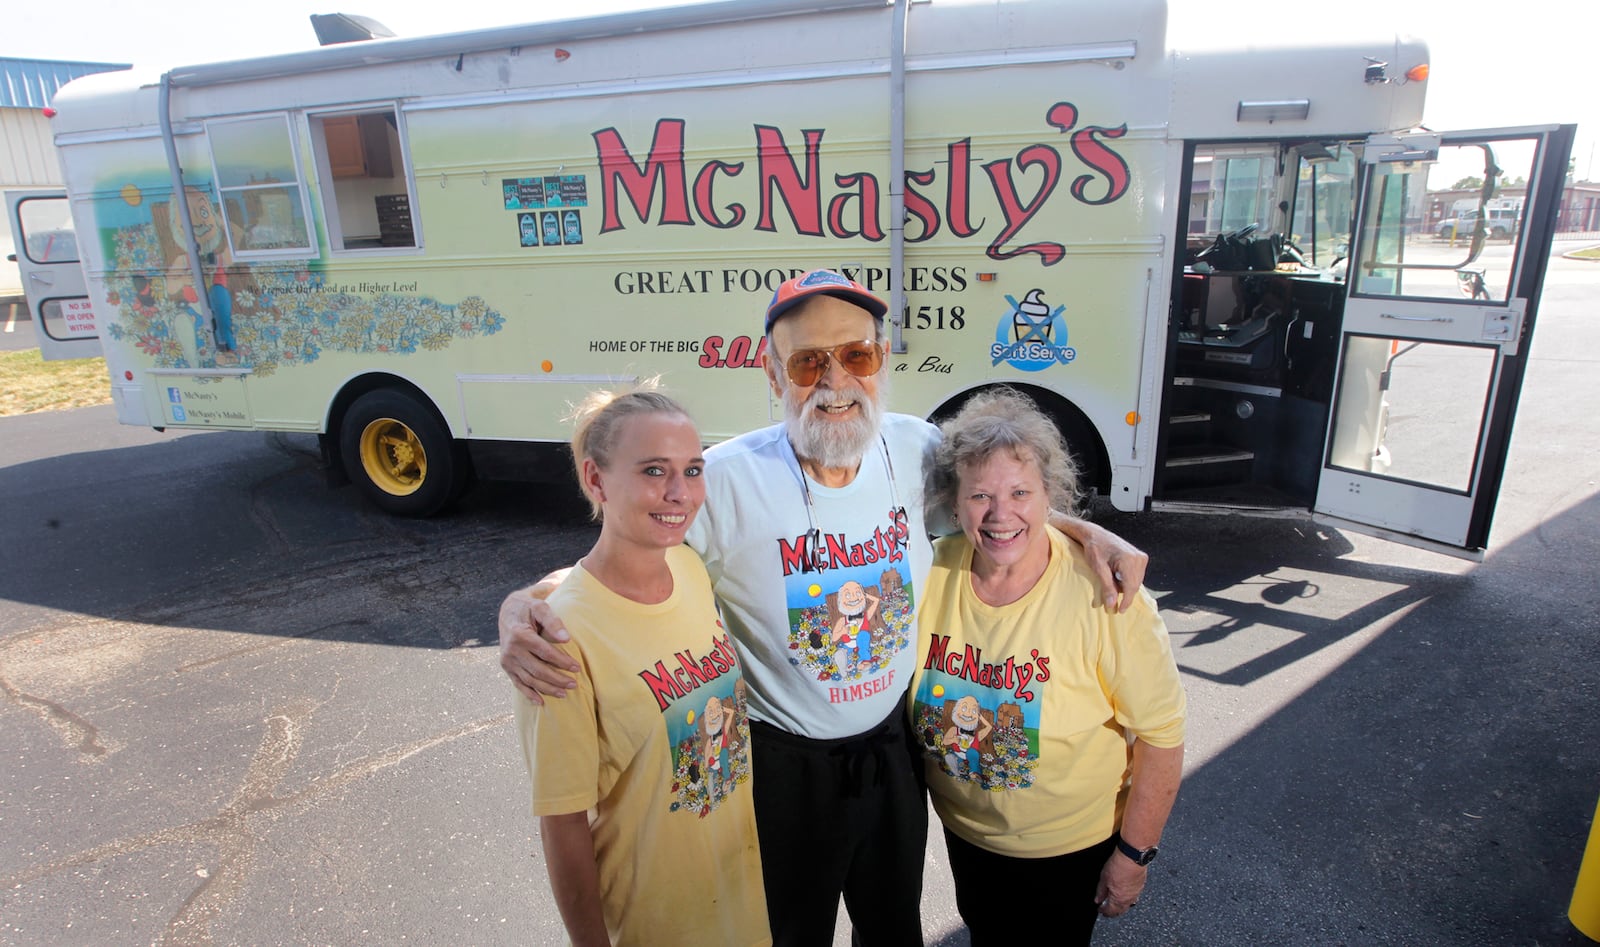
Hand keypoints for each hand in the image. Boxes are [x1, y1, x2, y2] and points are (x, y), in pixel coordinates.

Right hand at [499, 584, 579, 702]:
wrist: (508, 610)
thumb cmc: (529, 607)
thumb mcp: (540, 607)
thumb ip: (553, 621)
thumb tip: (566, 639)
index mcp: (519, 635)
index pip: (545, 653)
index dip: (562, 661)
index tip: (577, 667)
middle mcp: (511, 650)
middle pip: (538, 670)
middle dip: (557, 679)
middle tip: (574, 684)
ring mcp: (507, 660)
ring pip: (529, 680)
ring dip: (547, 689)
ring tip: (564, 693)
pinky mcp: (506, 666)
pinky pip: (517, 683)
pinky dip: (529, 694)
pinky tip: (541, 702)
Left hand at [1077, 522, 1148, 612]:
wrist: (1096, 535)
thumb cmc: (1094, 549)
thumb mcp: (1098, 569)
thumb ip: (1107, 586)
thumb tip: (1113, 604)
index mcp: (1129, 560)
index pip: (1131, 587)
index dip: (1126, 601)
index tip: (1120, 611)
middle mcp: (1139, 558)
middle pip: (1134, 585)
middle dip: (1124, 594)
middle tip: (1111, 599)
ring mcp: (1141, 557)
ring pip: (1136, 582)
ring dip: (1125, 586)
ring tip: (1111, 580)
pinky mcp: (1141, 557)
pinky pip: (1136, 575)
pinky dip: (1127, 580)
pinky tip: (1116, 576)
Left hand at [1094, 850, 1147, 917]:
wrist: (1133, 857)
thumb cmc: (1118, 866)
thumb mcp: (1104, 878)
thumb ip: (1100, 891)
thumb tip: (1098, 899)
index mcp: (1118, 899)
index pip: (1110, 911)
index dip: (1104, 911)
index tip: (1100, 909)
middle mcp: (1129, 899)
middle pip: (1120, 911)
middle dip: (1113, 911)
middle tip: (1107, 910)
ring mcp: (1136, 893)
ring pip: (1128, 904)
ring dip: (1121, 906)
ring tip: (1115, 903)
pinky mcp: (1141, 886)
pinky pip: (1134, 896)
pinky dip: (1128, 898)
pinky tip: (1125, 893)